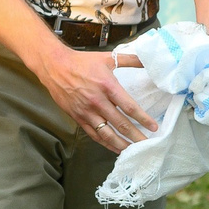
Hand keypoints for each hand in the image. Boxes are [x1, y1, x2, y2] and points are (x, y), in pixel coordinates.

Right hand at [30, 44, 156, 149]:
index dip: (143, 119)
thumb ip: (130, 59)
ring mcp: (87, 112)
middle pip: (121, 124)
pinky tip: (115, 148)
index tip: (153, 127)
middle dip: (136, 136)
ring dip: (122, 144)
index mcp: (108, 86)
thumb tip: (147, 58)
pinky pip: (94, 134)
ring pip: (107, 134)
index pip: (129, 107)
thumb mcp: (108, 57)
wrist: (55, 66)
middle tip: (148, 145)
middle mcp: (98, 101)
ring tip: (133, 151)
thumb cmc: (82, 62)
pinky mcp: (78, 118)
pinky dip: (105, 143)